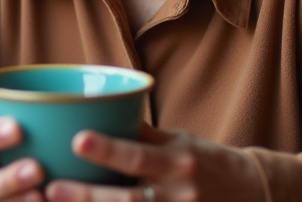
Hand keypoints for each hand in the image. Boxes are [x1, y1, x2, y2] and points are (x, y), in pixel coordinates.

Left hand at [43, 124, 264, 201]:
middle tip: (52, 188)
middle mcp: (178, 193)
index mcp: (177, 161)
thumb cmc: (204, 160)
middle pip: (128, 199)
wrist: (249, 193)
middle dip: (88, 196)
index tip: (77, 140)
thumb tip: (97, 109)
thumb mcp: (178, 140)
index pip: (138, 155)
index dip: (108, 150)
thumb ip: (140, 132)